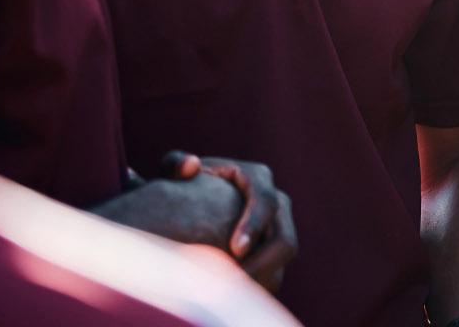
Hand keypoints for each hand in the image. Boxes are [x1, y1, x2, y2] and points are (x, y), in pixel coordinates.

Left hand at [167, 151, 298, 292]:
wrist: (198, 202)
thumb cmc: (183, 185)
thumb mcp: (174, 172)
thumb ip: (175, 165)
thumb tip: (191, 165)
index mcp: (257, 178)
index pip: (267, 201)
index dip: (255, 225)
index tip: (235, 249)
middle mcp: (277, 203)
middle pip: (285, 239)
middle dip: (263, 263)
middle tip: (233, 283)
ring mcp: (280, 227)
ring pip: (283, 260)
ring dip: (261, 278)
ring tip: (230, 292)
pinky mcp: (275, 250)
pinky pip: (276, 272)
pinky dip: (257, 284)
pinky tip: (231, 293)